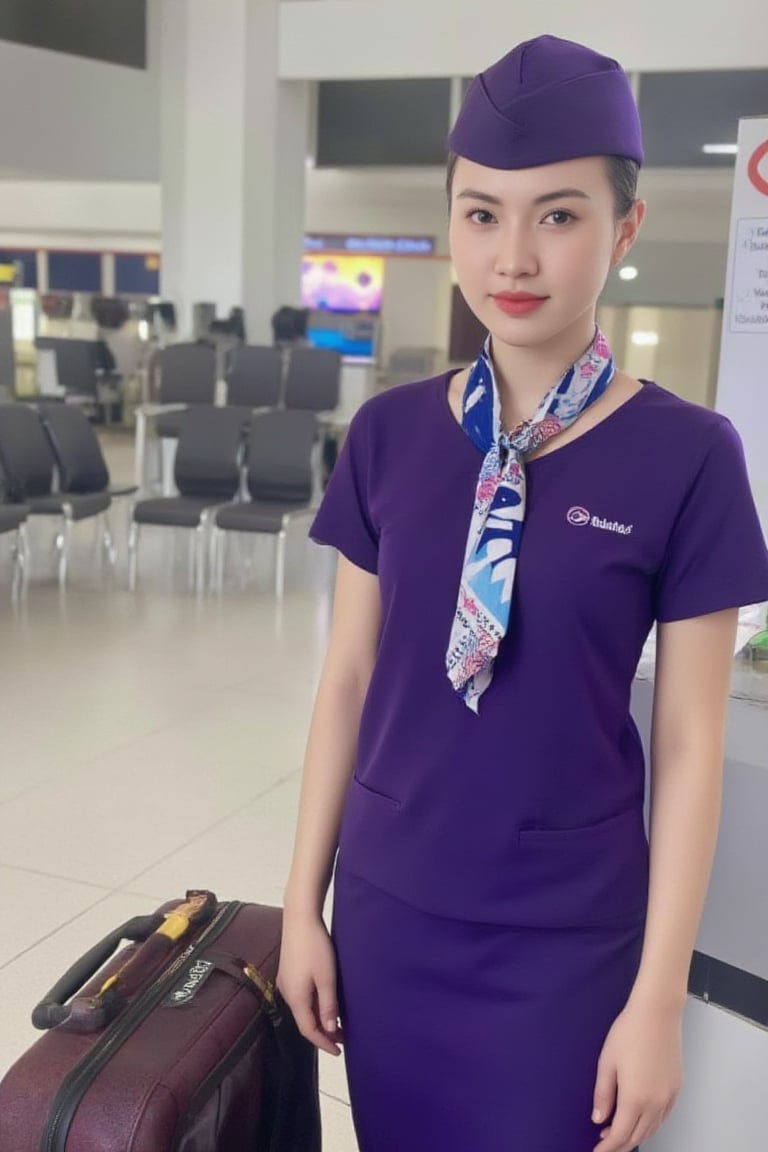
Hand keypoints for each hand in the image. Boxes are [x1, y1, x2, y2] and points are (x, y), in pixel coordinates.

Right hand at [277, 910, 343, 1056]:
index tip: (339, 1051)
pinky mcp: (288, 972)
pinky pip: (301, 997)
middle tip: (343, 1038)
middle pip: (304, 1021)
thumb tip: (330, 1030)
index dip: (324, 1043)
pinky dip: (313, 1005)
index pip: (309, 1031)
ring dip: (319, 1018)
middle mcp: (286, 993)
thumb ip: (328, 1005)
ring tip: (337, 1022)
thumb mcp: (326, 978)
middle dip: (323, 1033)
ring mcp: (286, 982)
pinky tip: (325, 1001)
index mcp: (295, 998)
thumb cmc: (315, 947)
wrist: (300, 918)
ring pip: (303, 1009)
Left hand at [591, 994, 683, 1151]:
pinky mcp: (676, 1088)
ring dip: (635, 1136)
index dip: (607, 1148)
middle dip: (620, 1145)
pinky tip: (640, 1120)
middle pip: (637, 1136)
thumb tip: (599, 1119)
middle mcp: (655, 1103)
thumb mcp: (607, 1062)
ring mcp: (668, 1096)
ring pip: (652, 1129)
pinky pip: (664, 1117)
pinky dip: (651, 1125)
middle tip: (605, 1145)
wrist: (657, 1013)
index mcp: (635, 1098)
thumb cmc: (629, 1032)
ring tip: (618, 1133)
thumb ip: (603, 1095)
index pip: (620, 1135)